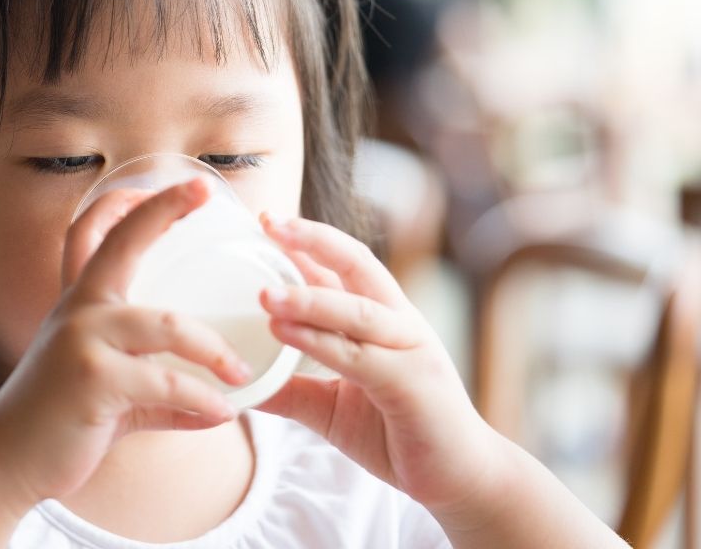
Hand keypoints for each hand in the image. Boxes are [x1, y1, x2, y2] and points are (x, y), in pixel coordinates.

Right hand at [0, 178, 251, 504]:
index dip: (139, 203)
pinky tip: (222, 413)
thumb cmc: (63, 421)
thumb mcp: (111, 388)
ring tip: (241, 374)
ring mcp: (82, 341)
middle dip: (165, 210)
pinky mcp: (92, 381)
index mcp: (82, 301)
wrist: (8, 461)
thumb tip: (223, 403)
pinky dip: (202, 400)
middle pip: (125, 244)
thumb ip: (159, 384)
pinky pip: (165, 383)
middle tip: (208, 192)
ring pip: (168, 326)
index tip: (185, 183)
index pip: (103, 232)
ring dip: (215, 351)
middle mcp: (79, 309)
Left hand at [252, 214, 499, 513]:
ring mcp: (408, 349)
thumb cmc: (399, 435)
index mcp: (382, 321)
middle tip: (269, 221)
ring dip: (308, 297)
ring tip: (264, 292)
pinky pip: (358, 355)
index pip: (342, 268)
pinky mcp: (410, 383)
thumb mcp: (331, 408)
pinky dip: (319, 340)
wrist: (460, 479)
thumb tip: (240, 381)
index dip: (306, 243)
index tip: (266, 221)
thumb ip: (291, 390)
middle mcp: (398, 324)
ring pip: (355, 310)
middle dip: (313, 240)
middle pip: (357, 265)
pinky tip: (284, 331)